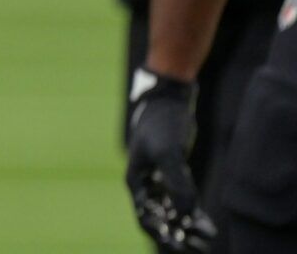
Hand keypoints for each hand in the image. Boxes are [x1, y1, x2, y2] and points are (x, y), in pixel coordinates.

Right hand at [126, 68, 216, 251]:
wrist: (169, 102)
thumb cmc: (162, 125)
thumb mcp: (168, 153)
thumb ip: (176, 184)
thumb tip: (184, 214)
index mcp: (135, 181)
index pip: (144, 216)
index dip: (160, 232)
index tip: (177, 244)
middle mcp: (145, 184)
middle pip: (158, 218)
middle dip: (175, 235)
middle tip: (195, 248)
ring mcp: (158, 180)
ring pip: (171, 211)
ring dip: (186, 227)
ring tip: (204, 240)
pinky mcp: (172, 175)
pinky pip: (181, 200)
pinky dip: (193, 214)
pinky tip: (206, 225)